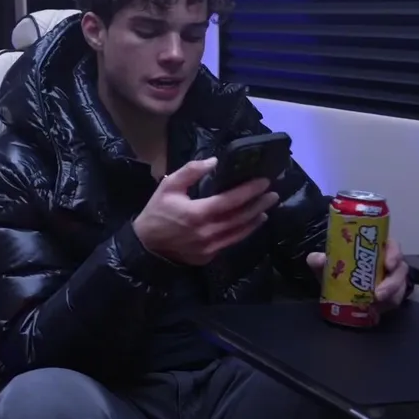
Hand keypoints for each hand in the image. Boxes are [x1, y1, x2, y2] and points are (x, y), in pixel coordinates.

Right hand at [133, 157, 279, 265]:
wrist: (147, 246)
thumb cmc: (157, 212)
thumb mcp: (168, 186)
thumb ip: (190, 172)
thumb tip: (214, 162)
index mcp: (198, 213)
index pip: (231, 200)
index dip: (249, 190)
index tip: (264, 181)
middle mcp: (208, 232)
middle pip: (241, 217)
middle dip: (259, 204)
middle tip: (272, 194)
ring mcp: (210, 247)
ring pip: (240, 232)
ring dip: (255, 220)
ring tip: (266, 208)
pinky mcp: (209, 256)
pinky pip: (231, 242)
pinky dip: (243, 231)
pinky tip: (249, 223)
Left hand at [306, 237, 408, 310]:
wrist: (339, 289)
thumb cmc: (338, 270)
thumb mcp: (326, 265)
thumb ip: (319, 260)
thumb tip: (316, 259)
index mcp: (376, 248)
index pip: (392, 246)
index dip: (394, 253)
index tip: (388, 264)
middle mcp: (388, 262)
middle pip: (400, 268)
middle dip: (393, 282)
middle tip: (379, 293)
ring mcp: (393, 279)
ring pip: (401, 285)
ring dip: (391, 295)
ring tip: (377, 302)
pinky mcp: (393, 294)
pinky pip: (397, 298)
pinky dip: (388, 304)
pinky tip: (377, 308)